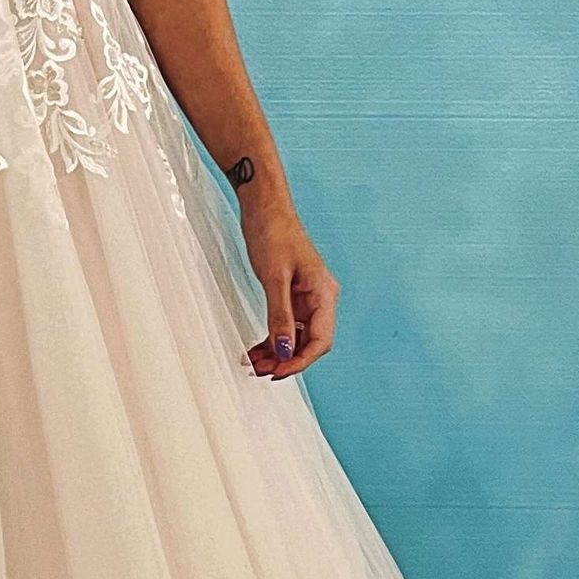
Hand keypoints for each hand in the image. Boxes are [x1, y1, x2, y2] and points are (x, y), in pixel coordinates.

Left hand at [240, 199, 339, 378]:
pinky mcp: (291, 294)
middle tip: (260, 370)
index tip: (277, 372)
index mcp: (324, 294)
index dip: (300, 361)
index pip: (320, 340)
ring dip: (276, 352)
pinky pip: (285, 325)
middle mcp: (319, 298)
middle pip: (309, 343)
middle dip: (285, 360)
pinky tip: (256, 348)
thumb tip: (284, 351)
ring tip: (254, 363)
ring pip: (295, 337)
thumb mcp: (274, 278)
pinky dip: (271, 339)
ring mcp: (305, 297)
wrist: (264, 206)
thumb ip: (279, 317)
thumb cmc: (273, 232)